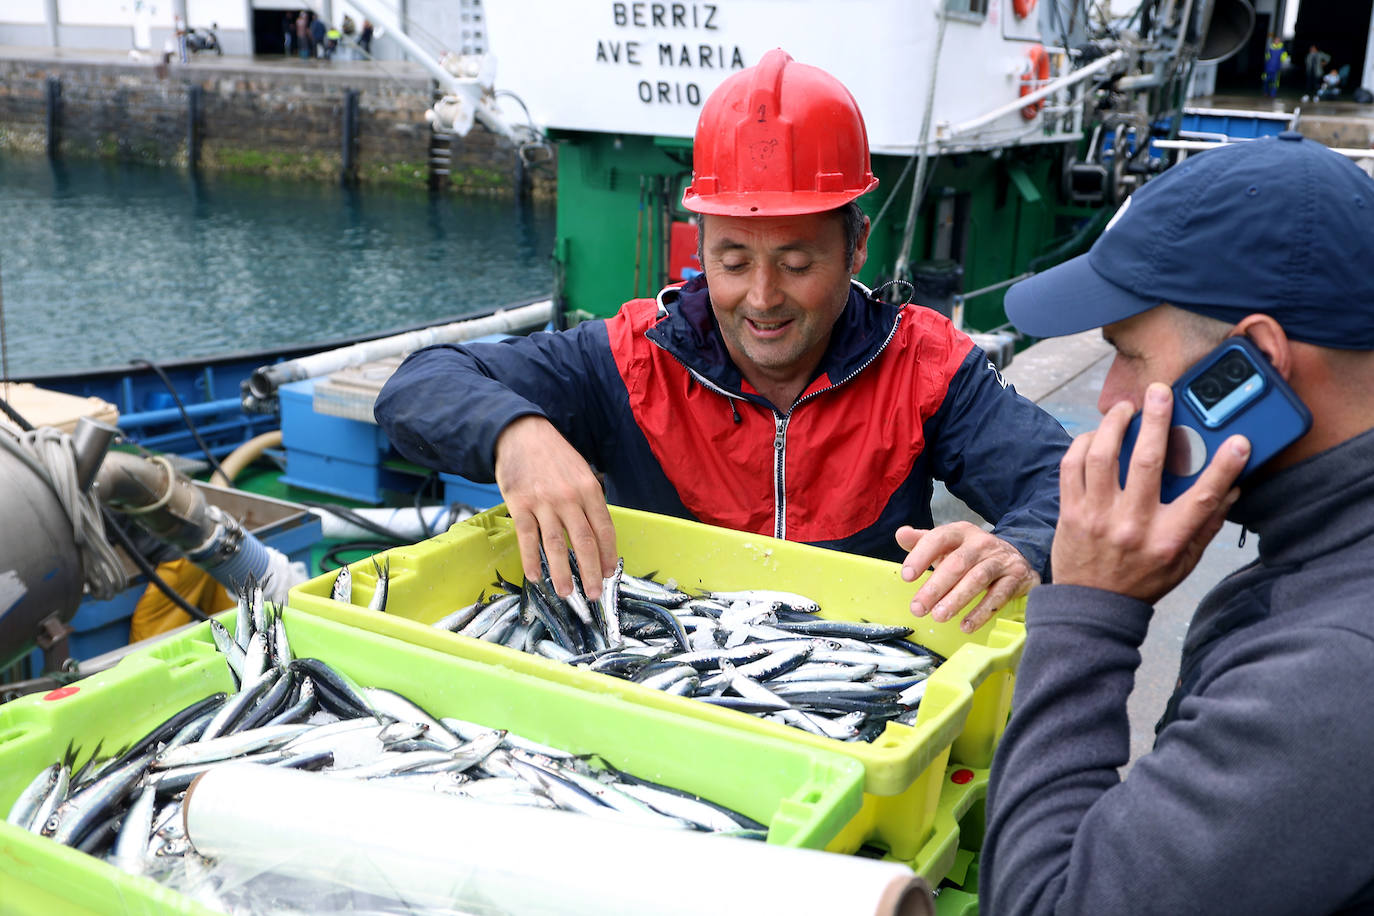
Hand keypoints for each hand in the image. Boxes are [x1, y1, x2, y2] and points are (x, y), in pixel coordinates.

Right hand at [493, 415, 617, 599]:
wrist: (521, 434)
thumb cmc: (554, 455)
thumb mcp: (581, 471)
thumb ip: (589, 500)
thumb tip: (596, 534)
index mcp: (589, 489)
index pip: (604, 529)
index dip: (608, 555)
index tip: (609, 574)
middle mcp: (569, 498)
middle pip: (584, 542)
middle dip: (591, 571)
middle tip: (593, 594)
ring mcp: (544, 502)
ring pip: (557, 545)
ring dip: (563, 573)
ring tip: (566, 593)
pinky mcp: (520, 505)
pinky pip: (528, 538)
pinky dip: (531, 560)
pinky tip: (536, 576)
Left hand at [897, 522, 1039, 632]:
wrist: (1015, 557)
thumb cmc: (971, 555)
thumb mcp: (948, 545)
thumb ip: (922, 542)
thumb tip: (901, 534)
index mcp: (960, 532)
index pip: (938, 538)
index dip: (921, 556)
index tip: (907, 576)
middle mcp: (981, 543)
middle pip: (957, 563)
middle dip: (936, 587)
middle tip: (919, 608)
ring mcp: (1000, 559)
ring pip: (978, 579)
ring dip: (957, 599)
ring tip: (939, 616)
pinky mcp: (1016, 577)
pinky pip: (999, 596)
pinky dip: (982, 612)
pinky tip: (966, 626)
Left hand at [1052, 382, 1248, 602]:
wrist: (1091, 607)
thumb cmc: (1142, 580)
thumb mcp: (1184, 562)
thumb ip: (1207, 525)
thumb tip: (1232, 488)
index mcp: (1167, 539)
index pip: (1204, 498)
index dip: (1225, 467)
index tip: (1239, 441)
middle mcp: (1132, 525)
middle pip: (1146, 462)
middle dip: (1157, 420)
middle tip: (1161, 393)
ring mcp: (1096, 516)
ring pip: (1101, 456)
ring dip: (1113, 424)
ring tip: (1125, 408)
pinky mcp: (1070, 511)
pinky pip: (1071, 466)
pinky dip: (1082, 444)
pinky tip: (1095, 434)